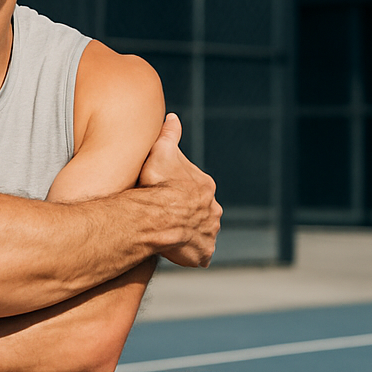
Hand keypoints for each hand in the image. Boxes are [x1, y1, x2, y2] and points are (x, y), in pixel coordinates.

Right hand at [136, 113, 220, 266]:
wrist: (158, 217)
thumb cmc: (158, 184)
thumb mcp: (161, 152)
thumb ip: (169, 135)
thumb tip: (172, 117)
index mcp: (205, 186)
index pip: (195, 187)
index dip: (179, 190)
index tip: (164, 194)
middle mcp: (213, 210)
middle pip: (201, 210)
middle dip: (188, 214)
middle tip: (167, 216)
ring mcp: (210, 232)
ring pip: (203, 232)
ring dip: (191, 234)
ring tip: (172, 235)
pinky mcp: (204, 252)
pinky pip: (201, 254)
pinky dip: (193, 254)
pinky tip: (180, 251)